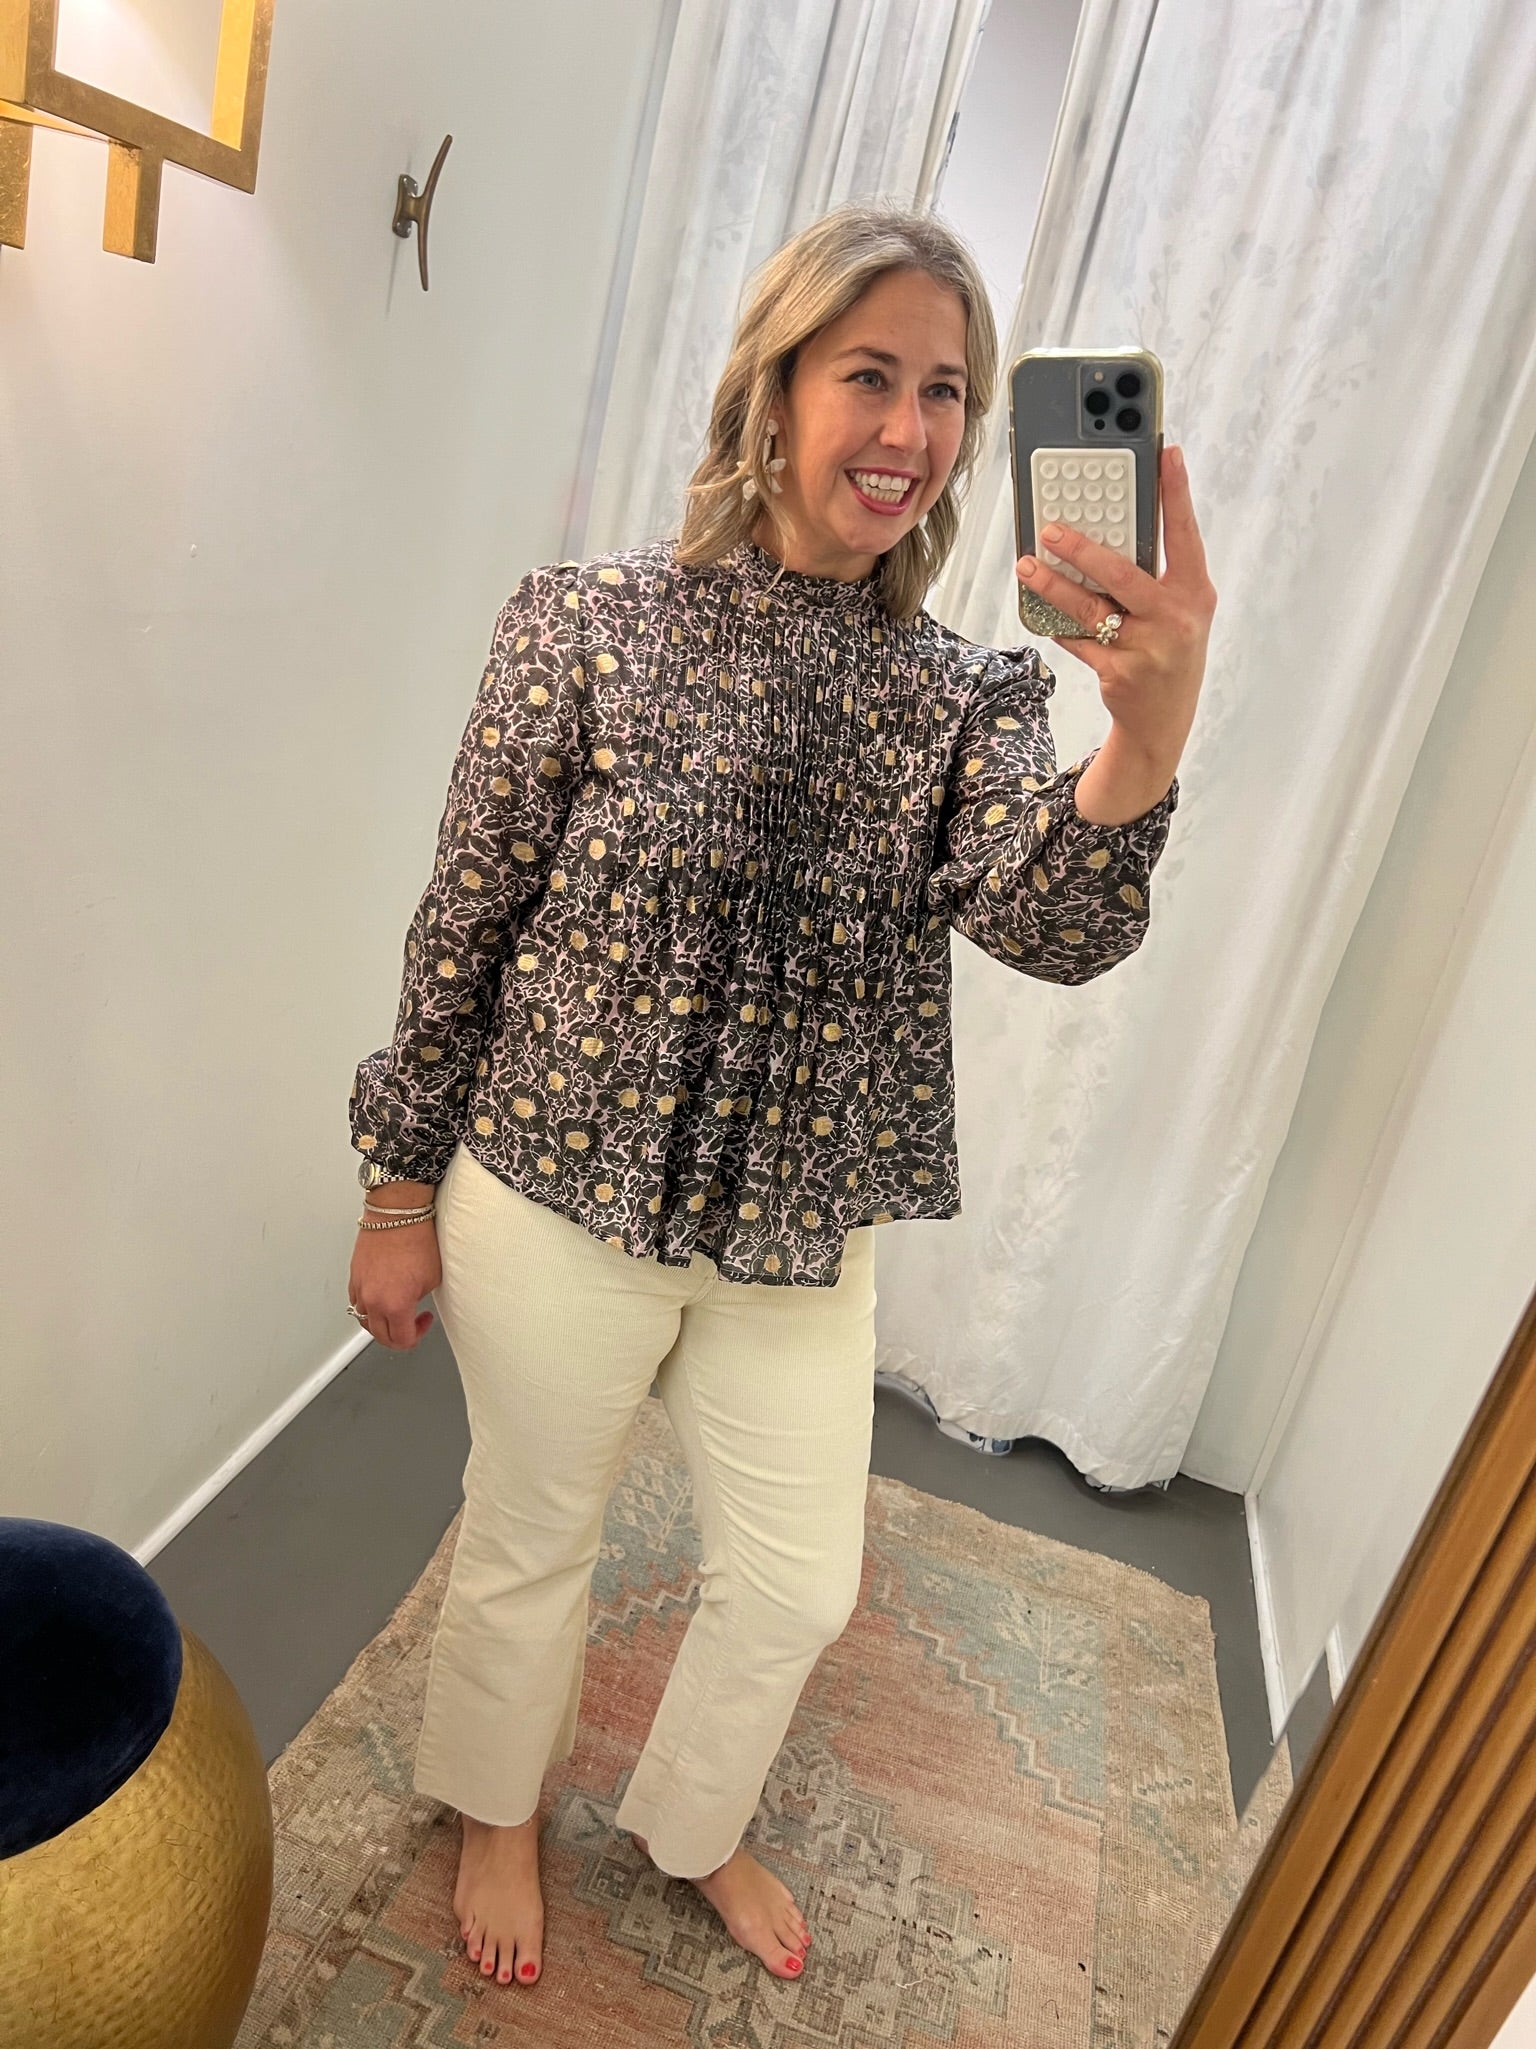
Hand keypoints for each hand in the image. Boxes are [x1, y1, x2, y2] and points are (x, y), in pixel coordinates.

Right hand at [348, 1220, 441, 1349]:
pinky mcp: (354, 1276)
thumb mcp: (432, 1278)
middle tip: (411, 1324)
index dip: (417, 1336)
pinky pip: (357, 1303)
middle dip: (398, 1336)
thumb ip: (418, 1300)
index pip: (402, 1340)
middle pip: (381, 1336)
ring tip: (396, 1313)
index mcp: (395, 1305)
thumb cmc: (415, 1238)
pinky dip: (368, 1308)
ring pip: (365, 1321)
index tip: (423, 1322)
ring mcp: (360, 1288)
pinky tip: (380, 1300)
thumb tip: (413, 1306)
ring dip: (381, 1323)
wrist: (397, 1213)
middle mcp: (373, 1300)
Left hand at [1017, 444, 1215, 822]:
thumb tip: (1107, 528)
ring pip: (1091, 607)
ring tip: (1028, 565)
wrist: (1163, 724)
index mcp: (1195, 593)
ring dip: (1054, 584)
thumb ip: (1154, 575)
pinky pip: (1078, 639)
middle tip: (1051, 527)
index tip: (1164, 452)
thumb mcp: (1177, 612)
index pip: (1185, 533)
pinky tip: (1039, 608)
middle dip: (1083, 548)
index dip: (1176, 492)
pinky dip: (1057, 623)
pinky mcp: (1119, 673)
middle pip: (1124, 572)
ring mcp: (1148, 649)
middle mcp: (1176, 618)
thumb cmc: (1167, 652)